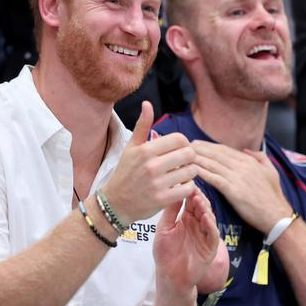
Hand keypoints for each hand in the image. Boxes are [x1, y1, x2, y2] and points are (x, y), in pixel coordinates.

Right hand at [103, 102, 197, 222]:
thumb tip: (147, 103)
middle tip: (183, 162)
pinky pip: (188, 188)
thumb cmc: (125, 173)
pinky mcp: (162, 199)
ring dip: (190, 173)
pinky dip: (188, 187)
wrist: (115, 203)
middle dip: (189, 158)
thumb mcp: (131, 147)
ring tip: (181, 174)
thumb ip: (142, 125)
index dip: (184, 143)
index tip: (179, 150)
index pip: (179, 139)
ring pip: (191, 171)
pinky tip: (180, 186)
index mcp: (145, 150)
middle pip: (189, 154)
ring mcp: (157, 183)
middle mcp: (151, 165)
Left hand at [154, 188, 219, 294]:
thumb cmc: (165, 253)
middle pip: (201, 207)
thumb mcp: (164, 228)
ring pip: (208, 218)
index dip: (189, 192)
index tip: (185, 182)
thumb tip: (173, 191)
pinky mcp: (210, 247)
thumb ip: (170, 212)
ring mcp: (204, 235)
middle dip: (198, 197)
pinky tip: (205, 218)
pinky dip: (210, 225)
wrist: (169, 276)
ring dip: (204, 209)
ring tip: (198, 200)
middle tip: (193, 188)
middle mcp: (197, 225)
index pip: (191, 201)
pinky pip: (212, 234)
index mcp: (186, 219)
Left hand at [192, 140, 291, 232]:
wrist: (277, 215)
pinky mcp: (233, 191)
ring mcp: (238, 178)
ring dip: (196, 159)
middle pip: (215, 154)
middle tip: (184, 146)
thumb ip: (259, 158)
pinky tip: (191, 170)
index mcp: (249, 161)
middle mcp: (242, 166)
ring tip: (183, 156)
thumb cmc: (273, 196)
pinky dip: (202, 173)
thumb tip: (246, 150)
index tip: (195, 143)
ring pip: (212, 164)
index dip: (208, 146)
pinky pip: (214, 179)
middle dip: (198, 149)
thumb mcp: (271, 171)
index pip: (223, 150)